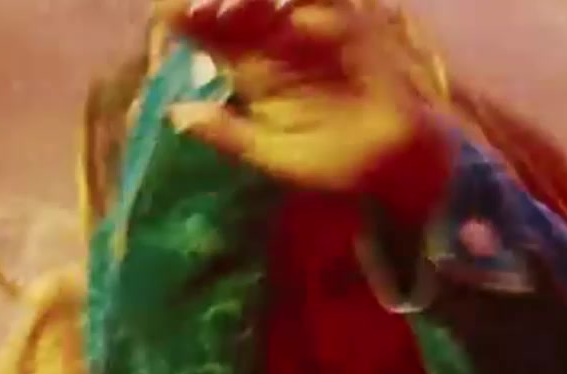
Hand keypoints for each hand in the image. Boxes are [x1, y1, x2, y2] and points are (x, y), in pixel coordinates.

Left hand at [159, 0, 453, 222]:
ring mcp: (316, 29)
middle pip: (239, 2)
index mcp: (254, 66)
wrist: (398, 165)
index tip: (169, 16)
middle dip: (216, 0)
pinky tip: (292, 16)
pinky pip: (331, 8)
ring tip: (227, 9)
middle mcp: (278, 40)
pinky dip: (310, 12)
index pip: (210, 31)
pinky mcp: (356, 26)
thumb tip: (176, 114)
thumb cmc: (337, 160)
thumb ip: (228, 135)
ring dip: (254, 0)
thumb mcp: (274, 155)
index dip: (185, 16)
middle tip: (198, 8)